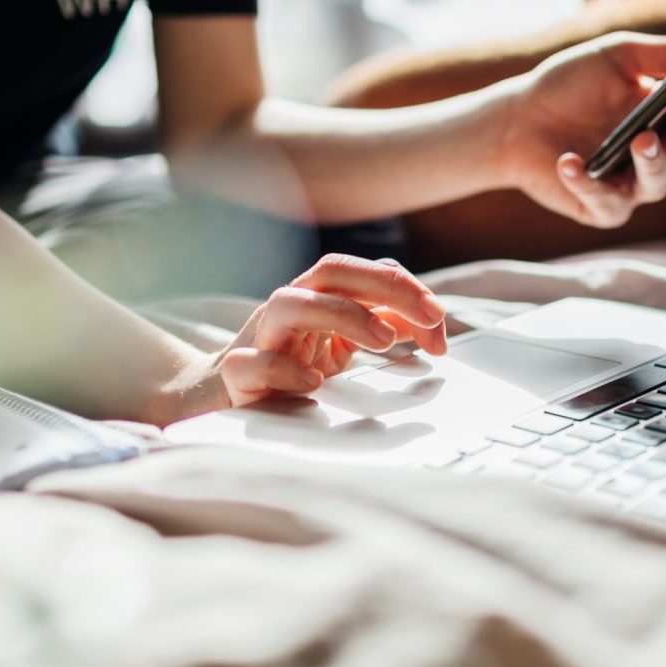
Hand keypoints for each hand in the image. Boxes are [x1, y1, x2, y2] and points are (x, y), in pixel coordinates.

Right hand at [216, 254, 447, 405]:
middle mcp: (289, 305)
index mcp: (316, 295)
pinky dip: (283, 368)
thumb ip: (381, 327)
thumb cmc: (289, 363)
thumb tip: (430, 324)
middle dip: (387, 287)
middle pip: (333, 271)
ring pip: (290, 303)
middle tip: (430, 316)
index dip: (406, 288)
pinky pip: (252, 362)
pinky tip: (313, 382)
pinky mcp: (238, 372)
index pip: (363, 271)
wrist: (226, 395)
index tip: (438, 318)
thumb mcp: (341, 343)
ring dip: (343, 315)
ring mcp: (260, 335)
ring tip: (384, 341)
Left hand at [496, 32, 665, 227]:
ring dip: (653, 161)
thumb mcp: (615, 58)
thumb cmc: (568, 86)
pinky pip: (604, 201)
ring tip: (642, 139)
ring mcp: (631, 182)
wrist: (516, 120)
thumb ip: (662, 53)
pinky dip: (585, 182)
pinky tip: (570, 162)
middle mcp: (657, 150)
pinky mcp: (600, 207)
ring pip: (658, 182)